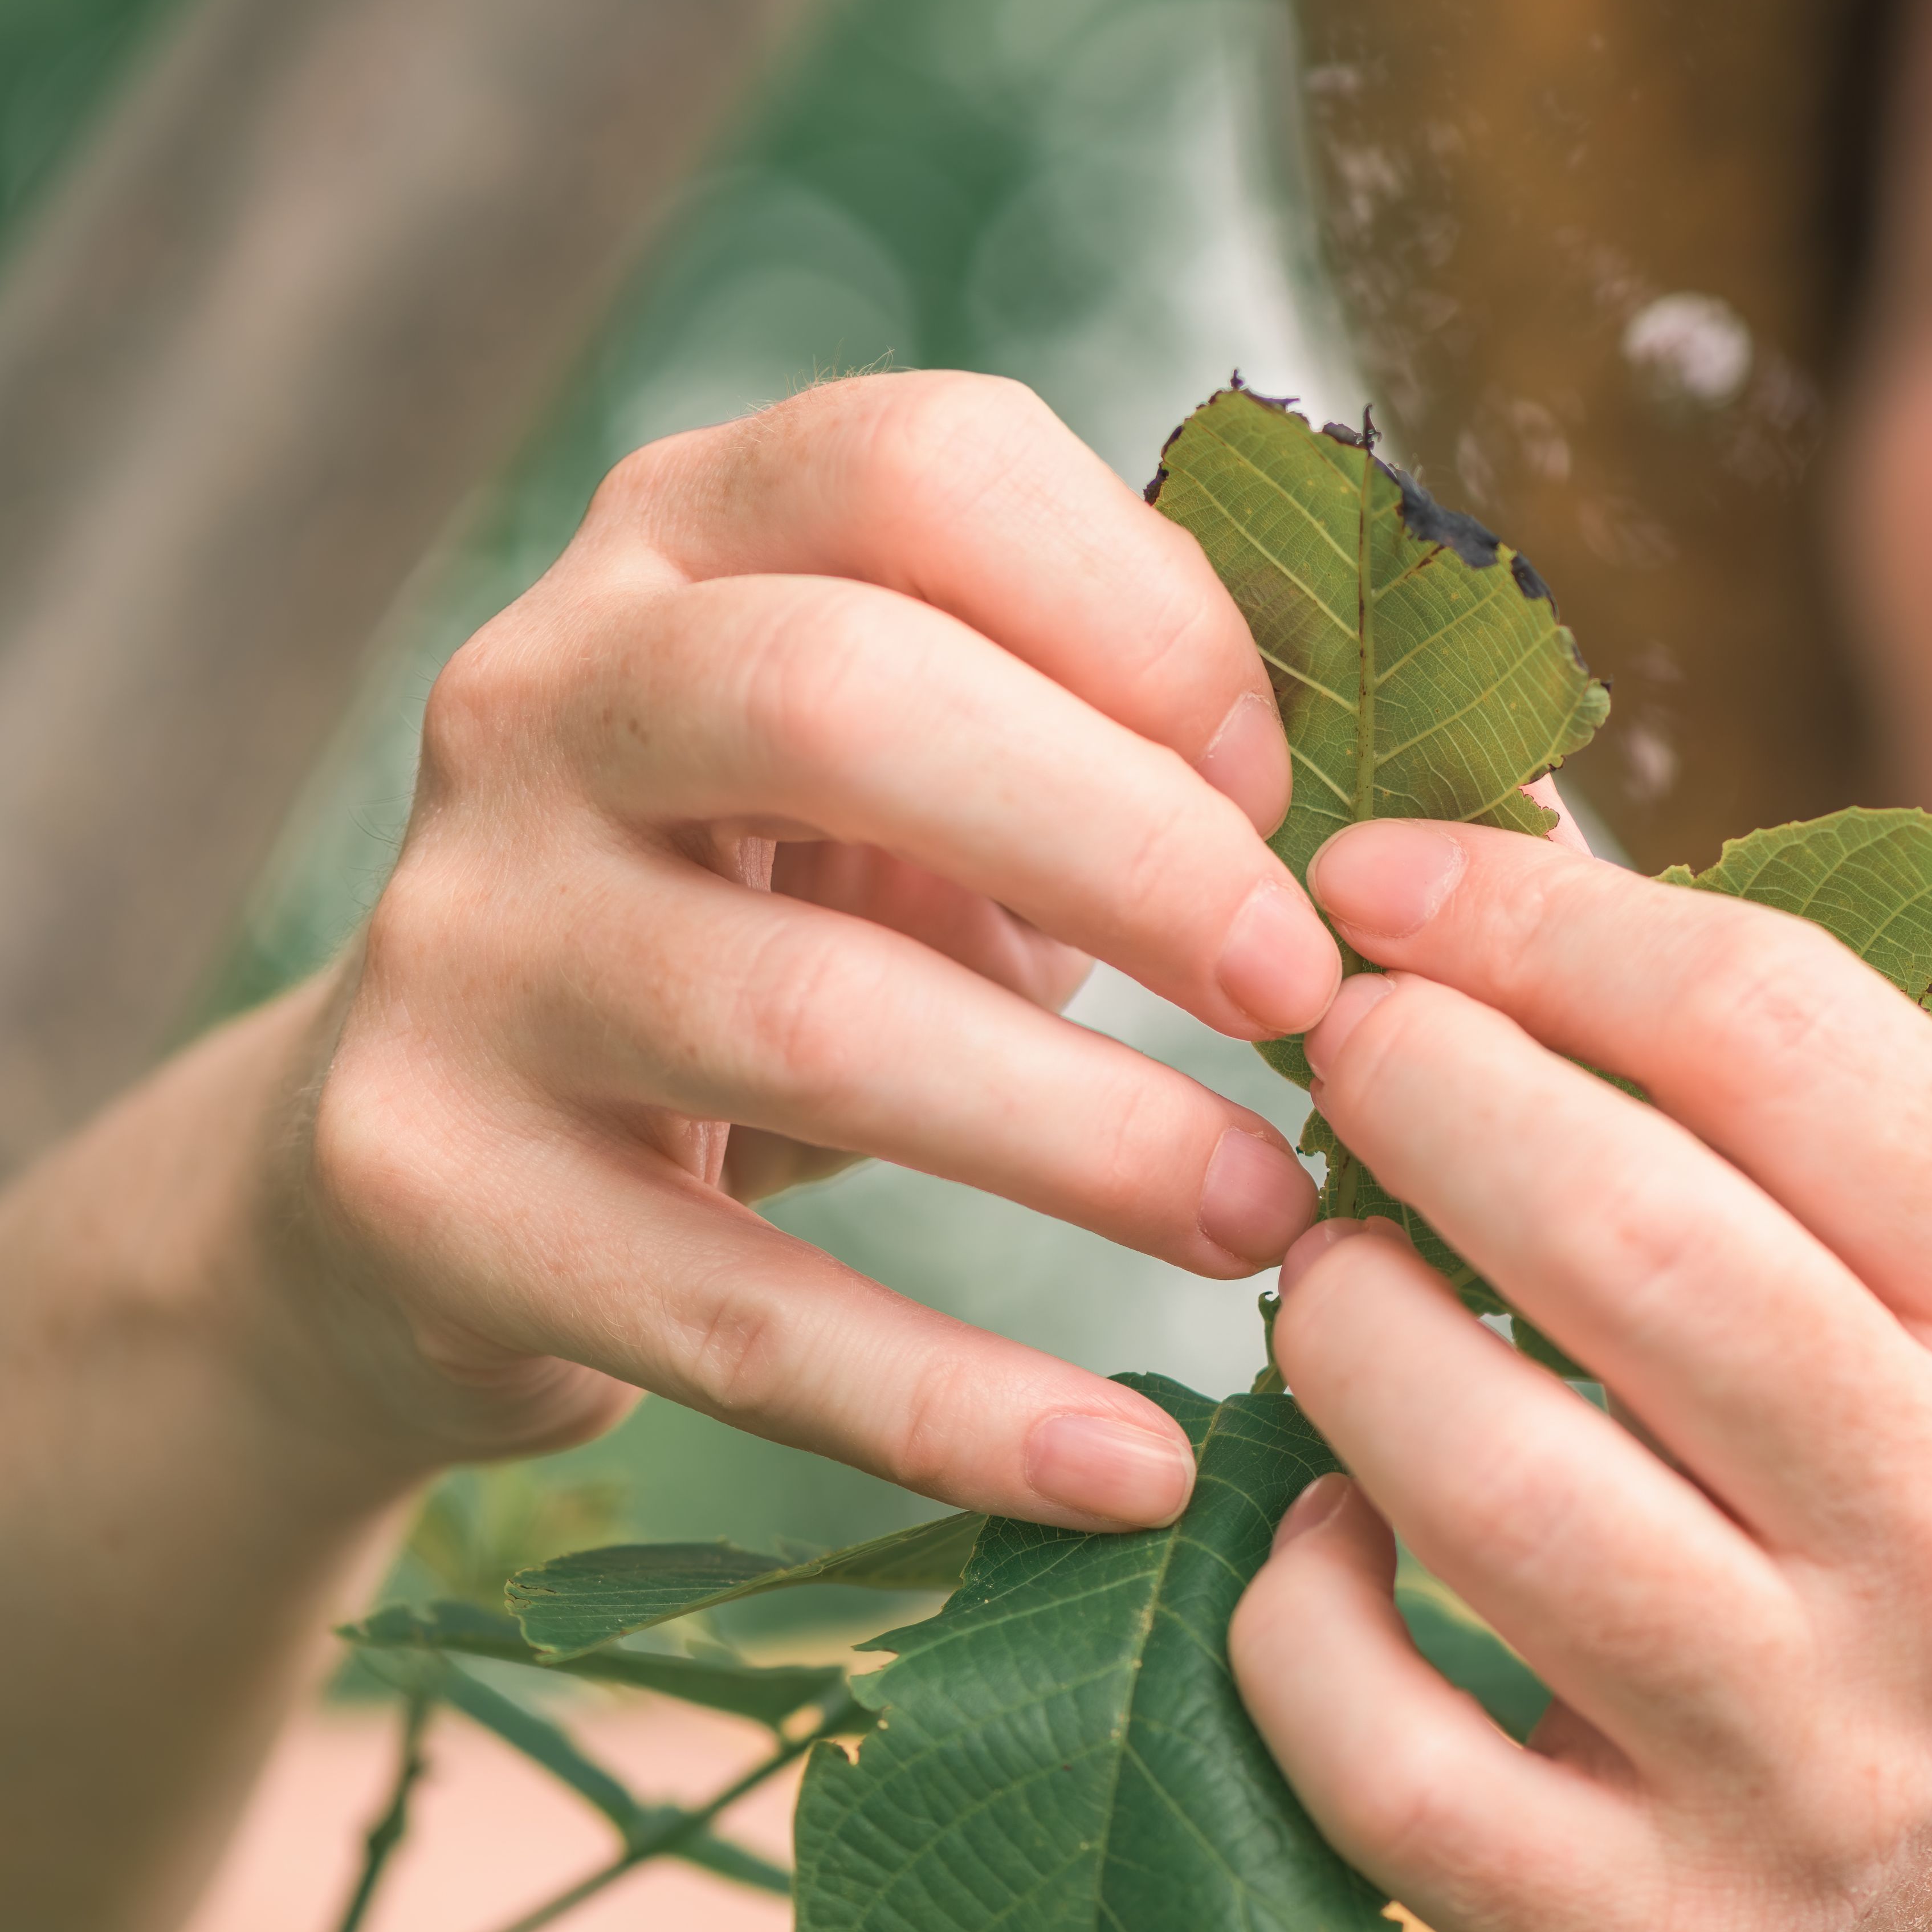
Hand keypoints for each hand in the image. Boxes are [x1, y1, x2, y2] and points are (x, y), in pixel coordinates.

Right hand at [255, 373, 1340, 1527]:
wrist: (454, 1169)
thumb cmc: (806, 934)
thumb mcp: (952, 788)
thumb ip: (1159, 753)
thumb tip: (1508, 824)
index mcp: (692, 536)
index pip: (924, 465)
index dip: (1148, 618)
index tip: (1292, 796)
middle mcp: (541, 692)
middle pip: (837, 696)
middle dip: (1121, 847)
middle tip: (1310, 999)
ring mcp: (462, 938)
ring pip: (797, 1014)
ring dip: (1079, 1136)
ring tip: (1267, 1221)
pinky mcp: (423, 1185)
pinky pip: (721, 1309)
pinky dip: (945, 1401)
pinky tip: (1123, 1466)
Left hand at [1226, 819, 1931, 1931]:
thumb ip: (1788, 1095)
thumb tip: (1499, 838)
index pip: (1781, 1036)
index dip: (1541, 919)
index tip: (1383, 875)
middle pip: (1621, 1234)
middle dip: (1417, 1087)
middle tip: (1335, 1048)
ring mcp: (1821, 1768)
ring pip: (1484, 1484)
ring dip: (1342, 1330)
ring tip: (1329, 1278)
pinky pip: (1382, 1747)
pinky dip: (1294, 1609)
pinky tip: (1322, 1536)